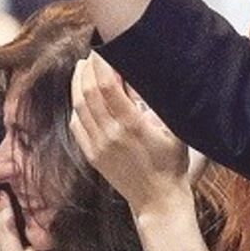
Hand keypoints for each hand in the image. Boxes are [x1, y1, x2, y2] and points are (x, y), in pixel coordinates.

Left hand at [69, 53, 190, 213]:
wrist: (158, 201)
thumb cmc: (171, 164)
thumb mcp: (173, 130)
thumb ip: (157, 103)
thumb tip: (143, 76)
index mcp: (131, 125)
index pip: (106, 85)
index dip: (101, 63)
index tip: (105, 49)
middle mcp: (110, 135)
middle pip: (88, 91)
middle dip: (88, 67)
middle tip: (94, 53)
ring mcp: (98, 146)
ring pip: (78, 106)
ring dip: (78, 82)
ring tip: (83, 66)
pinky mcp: (92, 156)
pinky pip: (76, 124)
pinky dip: (76, 104)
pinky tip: (81, 94)